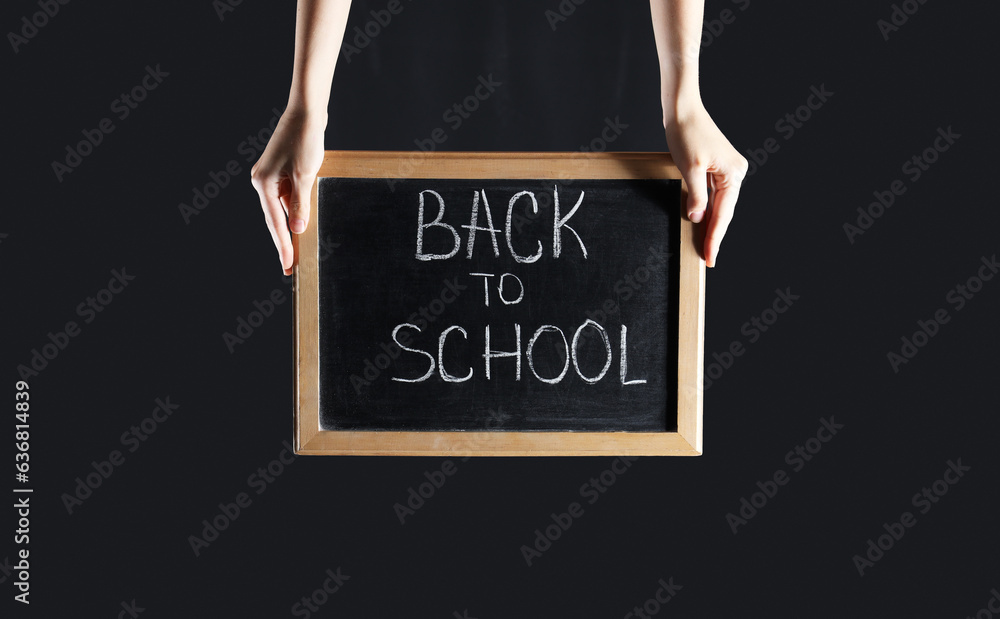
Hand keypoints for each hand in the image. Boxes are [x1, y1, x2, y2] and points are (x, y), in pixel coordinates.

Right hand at [250, 110, 325, 275]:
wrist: (306, 113)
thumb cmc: (305, 140)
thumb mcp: (306, 176)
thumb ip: (300, 205)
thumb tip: (296, 230)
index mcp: (264, 183)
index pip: (275, 223)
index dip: (283, 246)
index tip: (288, 266)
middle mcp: (262, 181)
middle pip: (274, 219)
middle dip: (283, 242)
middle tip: (291, 266)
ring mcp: (270, 176)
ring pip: (281, 208)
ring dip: (290, 226)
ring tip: (299, 249)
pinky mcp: (280, 171)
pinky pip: (286, 197)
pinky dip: (294, 209)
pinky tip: (302, 221)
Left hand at [664, 104, 747, 267]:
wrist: (682, 109)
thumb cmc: (686, 133)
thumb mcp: (689, 168)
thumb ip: (696, 196)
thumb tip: (698, 219)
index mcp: (733, 174)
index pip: (723, 214)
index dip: (715, 239)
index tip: (709, 259)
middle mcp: (736, 172)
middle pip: (724, 212)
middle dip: (715, 235)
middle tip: (707, 260)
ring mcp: (728, 170)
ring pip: (720, 205)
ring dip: (711, 224)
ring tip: (705, 247)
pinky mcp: (718, 167)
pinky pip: (715, 195)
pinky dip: (708, 209)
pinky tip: (702, 223)